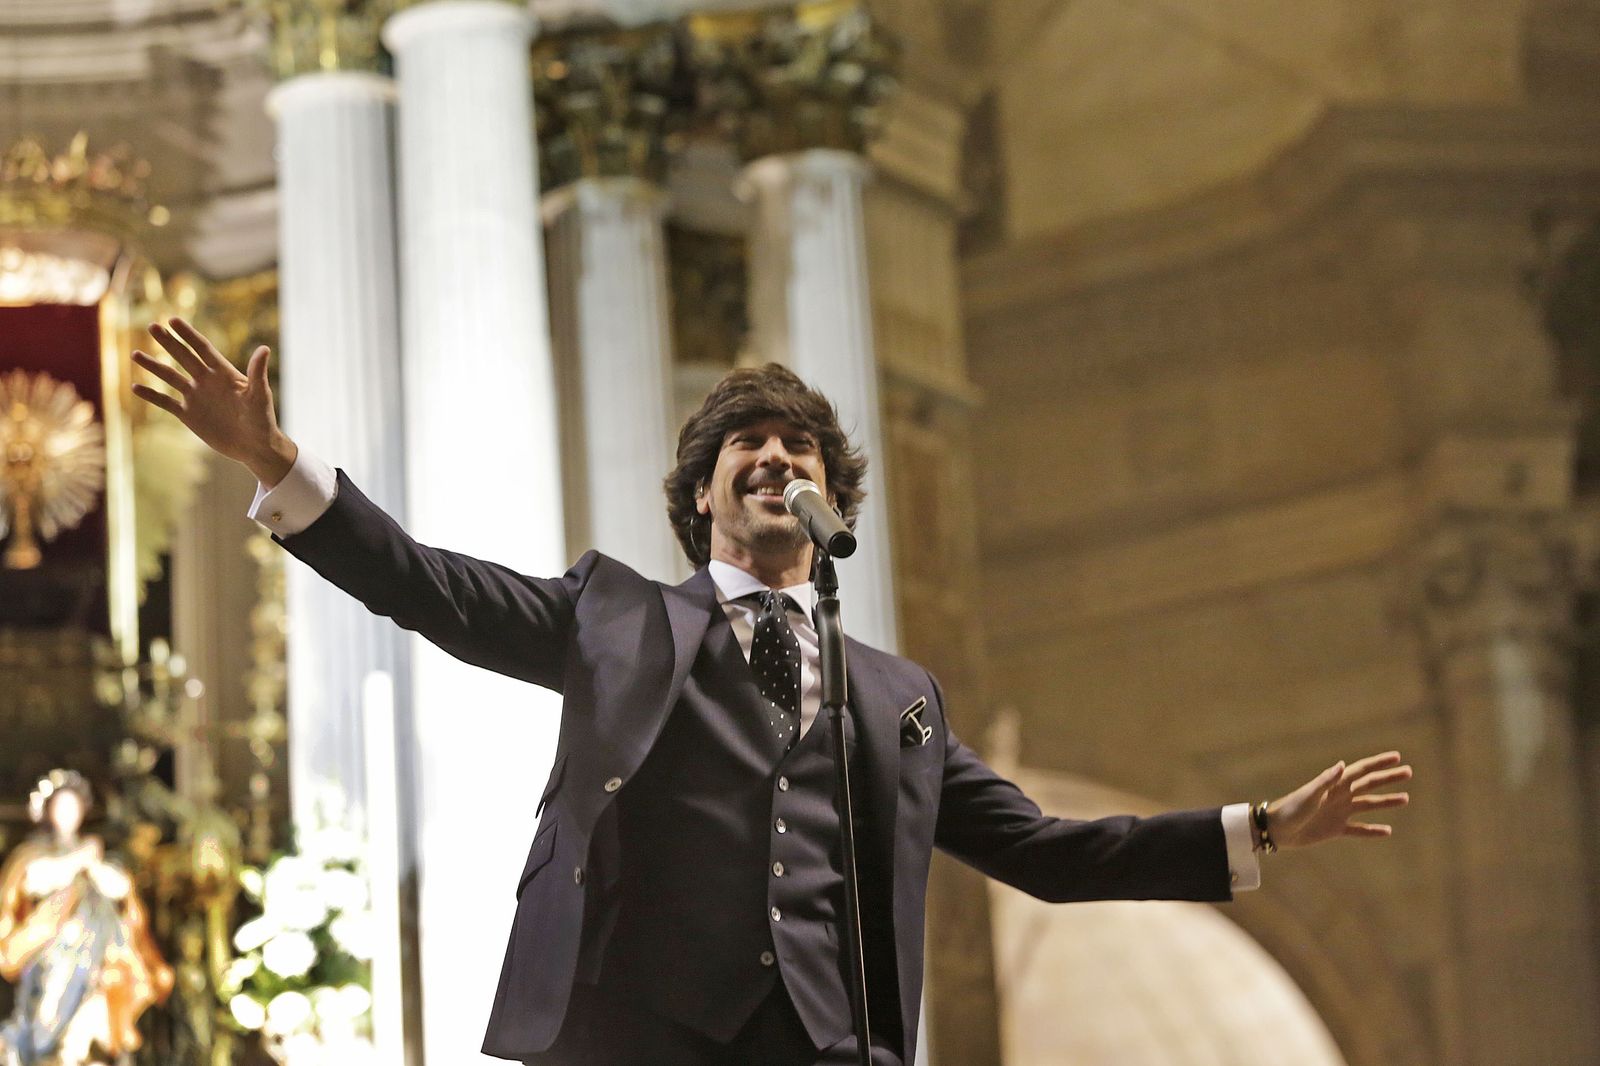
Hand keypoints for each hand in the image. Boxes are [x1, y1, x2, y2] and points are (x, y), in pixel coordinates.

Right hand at [131, 318, 296, 486]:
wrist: (254, 446)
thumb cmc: (262, 419)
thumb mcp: (260, 395)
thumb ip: (257, 372)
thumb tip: (264, 348)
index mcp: (223, 373)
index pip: (202, 348)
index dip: (188, 334)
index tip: (172, 320)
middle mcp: (206, 381)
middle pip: (183, 357)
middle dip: (168, 342)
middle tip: (151, 326)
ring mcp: (196, 397)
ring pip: (170, 377)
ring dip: (153, 366)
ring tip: (135, 354)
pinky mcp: (189, 414)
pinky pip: (166, 402)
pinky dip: (151, 395)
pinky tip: (135, 387)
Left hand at [1266, 751, 1411, 849]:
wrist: (1277, 829)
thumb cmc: (1291, 809)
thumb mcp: (1309, 794)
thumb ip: (1326, 781)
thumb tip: (1343, 765)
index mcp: (1334, 785)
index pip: (1361, 770)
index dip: (1379, 763)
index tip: (1397, 757)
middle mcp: (1340, 796)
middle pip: (1369, 784)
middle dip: (1388, 778)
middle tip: (1409, 772)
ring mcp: (1339, 812)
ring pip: (1368, 805)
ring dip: (1386, 802)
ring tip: (1405, 799)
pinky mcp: (1336, 829)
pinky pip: (1359, 830)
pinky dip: (1372, 830)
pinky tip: (1387, 831)